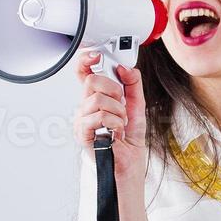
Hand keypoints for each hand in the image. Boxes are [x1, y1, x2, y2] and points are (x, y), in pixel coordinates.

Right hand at [73, 49, 148, 185]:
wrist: (128, 164)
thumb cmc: (128, 139)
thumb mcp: (137, 105)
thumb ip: (133, 84)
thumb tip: (125, 68)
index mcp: (96, 98)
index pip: (84, 73)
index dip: (86, 60)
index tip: (97, 56)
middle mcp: (86, 106)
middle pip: (91, 81)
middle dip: (114, 90)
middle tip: (121, 104)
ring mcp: (82, 119)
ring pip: (98, 99)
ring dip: (118, 112)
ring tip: (120, 123)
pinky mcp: (82, 133)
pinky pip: (99, 116)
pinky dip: (114, 123)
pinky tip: (116, 132)